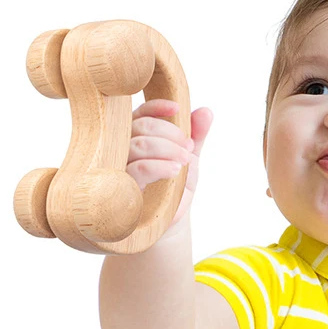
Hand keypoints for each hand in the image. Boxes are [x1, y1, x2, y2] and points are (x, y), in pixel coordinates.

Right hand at [126, 100, 212, 229]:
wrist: (170, 221)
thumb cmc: (175, 187)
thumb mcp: (190, 160)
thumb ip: (197, 136)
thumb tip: (206, 111)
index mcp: (138, 138)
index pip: (140, 114)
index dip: (157, 107)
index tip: (177, 109)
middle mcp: (124, 150)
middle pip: (140, 127)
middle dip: (170, 133)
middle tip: (188, 148)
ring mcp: (121, 169)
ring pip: (137, 145)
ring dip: (167, 148)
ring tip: (185, 160)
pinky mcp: (123, 189)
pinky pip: (137, 170)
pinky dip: (158, 166)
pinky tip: (174, 170)